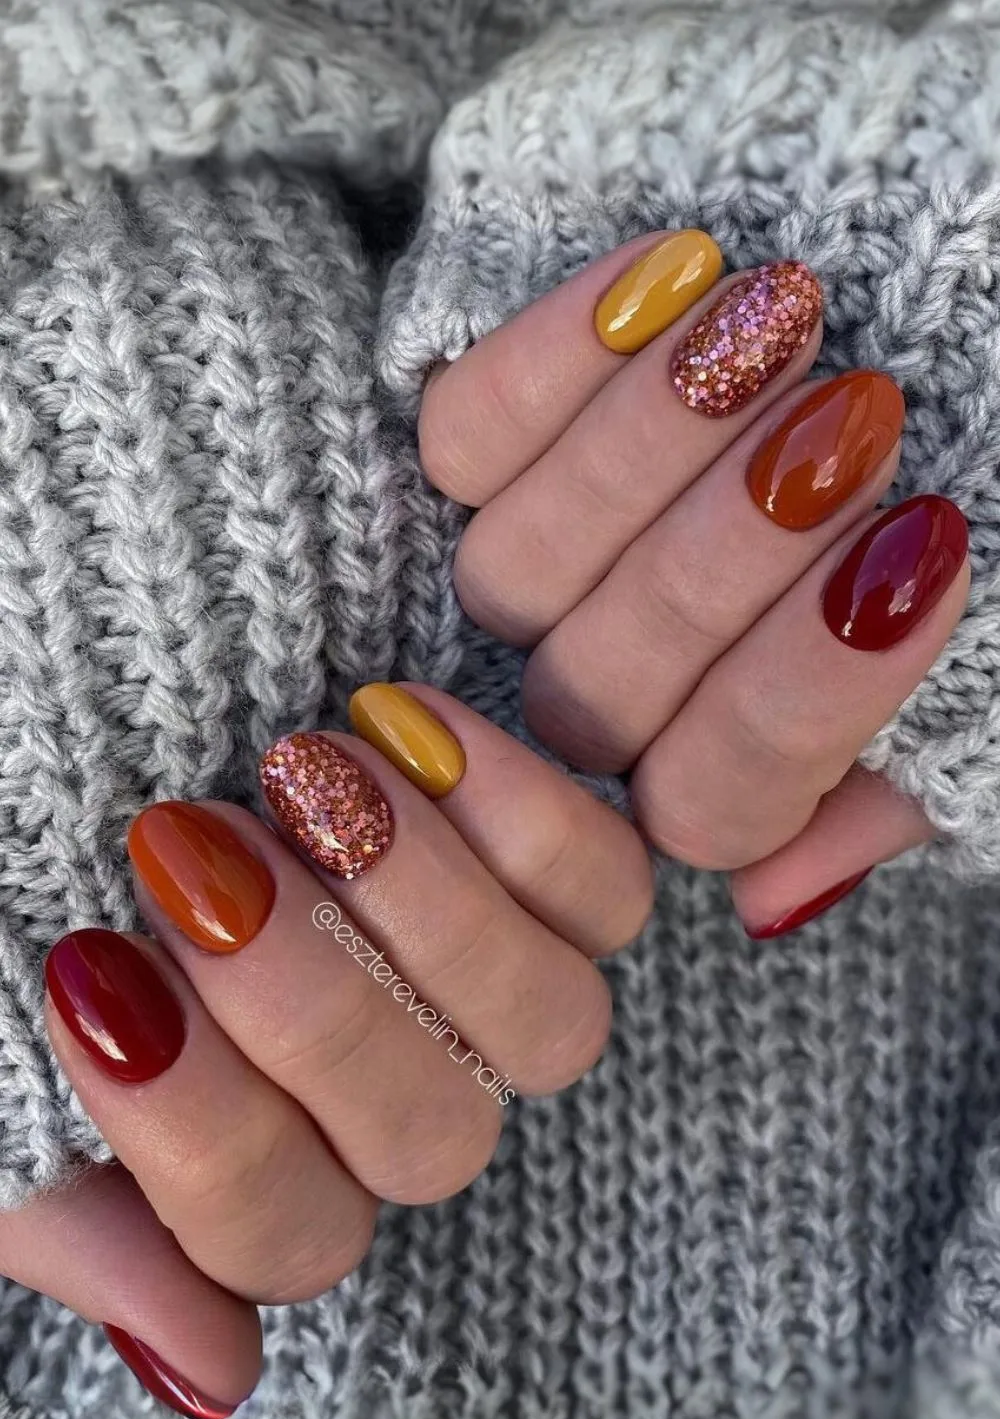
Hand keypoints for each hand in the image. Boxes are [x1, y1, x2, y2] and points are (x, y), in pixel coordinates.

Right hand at [1, 687, 650, 1418]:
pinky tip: (395, 723)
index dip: (198, 1132)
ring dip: (424, 907)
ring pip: (546, 1027)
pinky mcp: (546, 866)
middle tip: (189, 853)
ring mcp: (484, 984)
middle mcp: (394, 1093)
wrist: (81, 684)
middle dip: (309, 1003)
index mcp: (263, 1161)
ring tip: (299, 776)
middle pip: (432, 1138)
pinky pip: (606, 885)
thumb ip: (69, 1218)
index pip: (285, 1231)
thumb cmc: (18, 882)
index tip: (91, 972)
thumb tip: (218, 1375)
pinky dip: (516, 808)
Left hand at [419, 232, 970, 935]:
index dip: (803, 695)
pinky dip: (556, 362)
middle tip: (857, 419)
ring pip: (517, 575)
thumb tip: (770, 900)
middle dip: (729, 558)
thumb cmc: (992, 453)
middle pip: (602, 691)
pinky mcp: (488, 444)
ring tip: (782, 319)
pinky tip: (675, 276)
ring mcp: (549, 572)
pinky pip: (465, 436)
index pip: (715, 798)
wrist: (968, 260)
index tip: (923, 551)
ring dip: (647, 451)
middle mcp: (627, 685)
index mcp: (738, 759)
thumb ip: (914, 770)